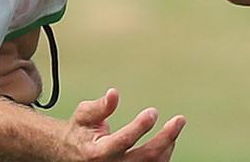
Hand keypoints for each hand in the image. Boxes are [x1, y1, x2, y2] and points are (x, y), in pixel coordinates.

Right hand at [62, 88, 184, 160]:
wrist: (70, 153)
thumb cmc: (79, 132)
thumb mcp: (83, 115)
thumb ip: (99, 107)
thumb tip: (114, 94)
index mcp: (97, 153)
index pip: (123, 141)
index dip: (140, 126)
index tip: (153, 112)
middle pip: (145, 157)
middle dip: (166, 138)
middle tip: (179, 120)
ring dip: (167, 147)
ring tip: (174, 128)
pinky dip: (163, 155)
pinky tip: (168, 141)